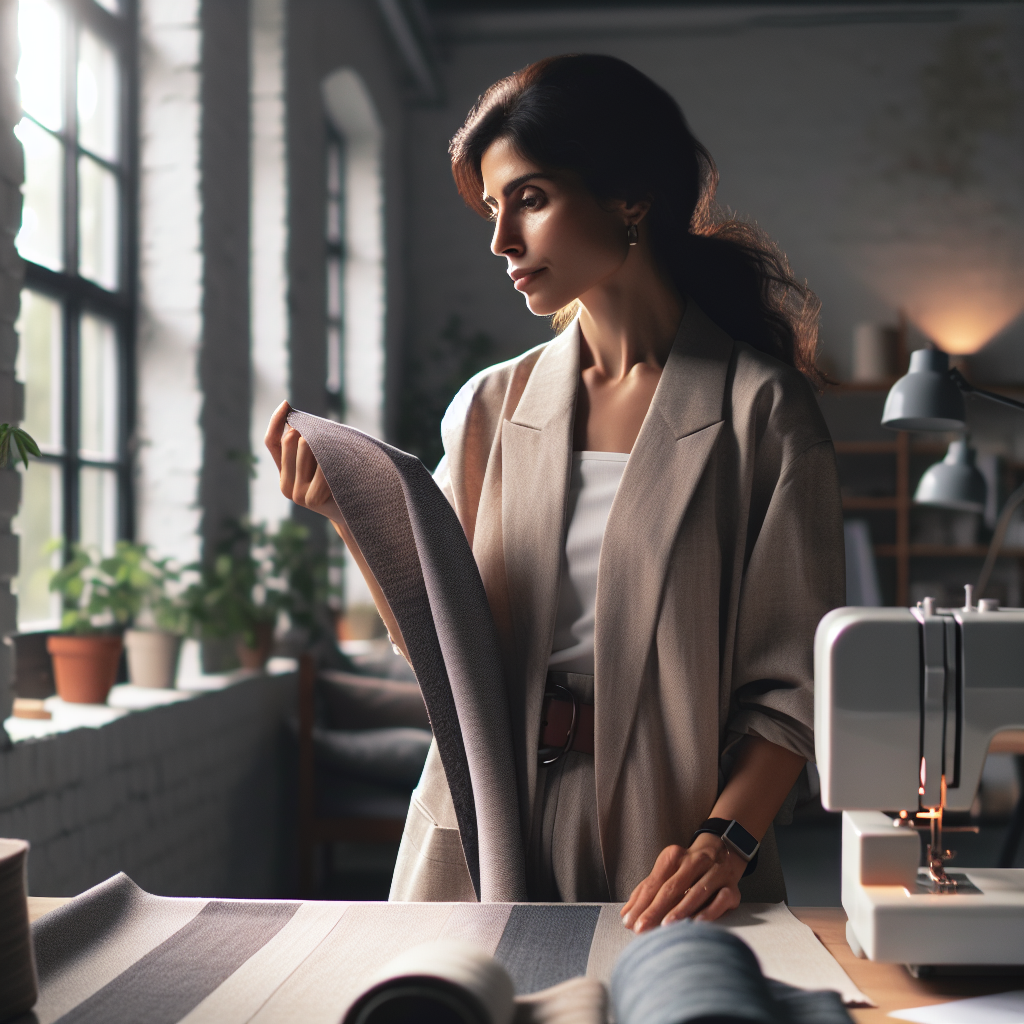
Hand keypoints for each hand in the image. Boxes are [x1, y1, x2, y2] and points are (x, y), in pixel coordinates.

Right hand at [265, 401, 342, 521]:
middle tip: (336, 445)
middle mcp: (285, 486)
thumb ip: (308, 446)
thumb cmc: (345, 481)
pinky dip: (334, 460)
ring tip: (342, 460)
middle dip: (312, 433)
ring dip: (325, 444)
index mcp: (284, 475)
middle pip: (291, 439)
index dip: (276, 421)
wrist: (359, 515)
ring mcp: (296, 494)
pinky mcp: (309, 499)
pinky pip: (321, 463)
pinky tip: (345, 469)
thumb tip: (295, 417)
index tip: (286, 403)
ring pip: (305, 446)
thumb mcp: (325, 460)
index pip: (272, 442)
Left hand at [620, 833, 744, 930]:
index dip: (641, 903)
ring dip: (680, 910)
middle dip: (655, 910)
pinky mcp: (732, 887)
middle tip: (642, 928)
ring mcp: (715, 873)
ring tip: (665, 926)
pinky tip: (697, 922)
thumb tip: (626, 914)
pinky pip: (721, 899)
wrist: (723, 850)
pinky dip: (709, 911)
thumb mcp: (666, 872)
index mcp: (674, 856)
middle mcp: (695, 861)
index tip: (630, 922)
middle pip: (672, 887)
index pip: (654, 882)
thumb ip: (645, 892)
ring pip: (696, 892)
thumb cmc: (687, 868)